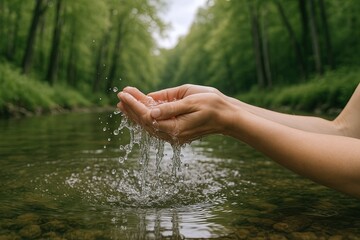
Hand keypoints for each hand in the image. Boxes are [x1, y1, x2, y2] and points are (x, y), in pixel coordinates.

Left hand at [117, 86, 236, 143]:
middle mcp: (173, 135)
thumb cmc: (212, 105)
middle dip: (132, 108)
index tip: (123, 93)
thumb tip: (150, 110)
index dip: (134, 104)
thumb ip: (170, 107)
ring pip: (149, 125)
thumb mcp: (191, 101)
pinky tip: (139, 111)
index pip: (148, 116)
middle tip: (120, 97)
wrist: (227, 116)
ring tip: (124, 104)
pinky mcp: (177, 133)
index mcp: (176, 127)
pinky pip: (157, 126)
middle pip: (146, 122)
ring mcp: (174, 135)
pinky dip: (146, 118)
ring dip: (136, 114)